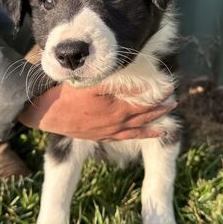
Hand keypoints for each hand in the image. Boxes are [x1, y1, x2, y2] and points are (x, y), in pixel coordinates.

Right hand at [18, 83, 175, 140]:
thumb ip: (120, 86)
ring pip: (136, 131)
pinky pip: (122, 138)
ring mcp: (108, 132)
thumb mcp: (96, 85)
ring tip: (164, 127)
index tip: (170, 89)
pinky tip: (138, 136)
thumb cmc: (70, 95)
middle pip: (144, 118)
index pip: (146, 104)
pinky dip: (134, 137)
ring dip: (152, 128)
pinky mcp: (99, 137)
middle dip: (160, 111)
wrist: (49, 114)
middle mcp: (117, 124)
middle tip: (173, 104)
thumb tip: (141, 86)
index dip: (159, 97)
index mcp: (118, 110)